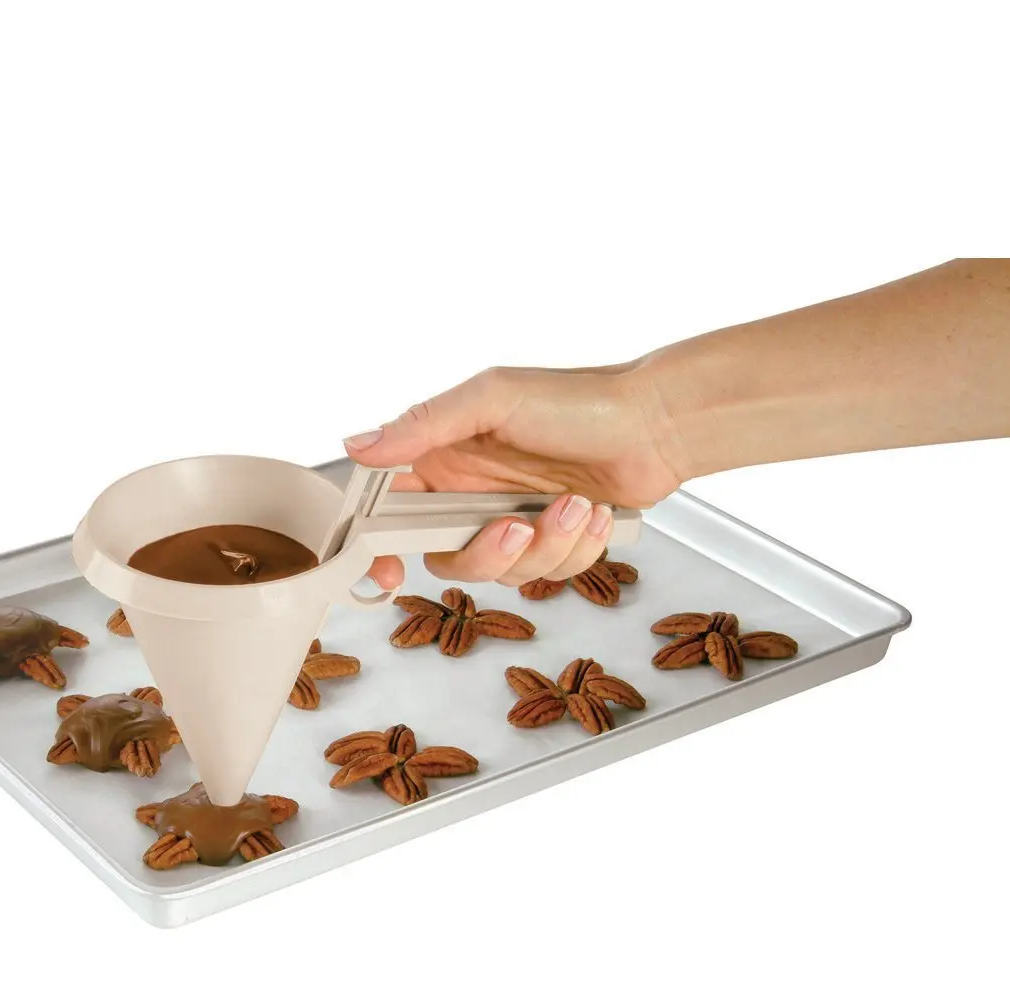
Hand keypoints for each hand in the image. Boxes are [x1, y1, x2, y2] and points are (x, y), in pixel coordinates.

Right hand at [345, 363, 685, 589]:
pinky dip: (575, 550)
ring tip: (575, 506)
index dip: (381, 545)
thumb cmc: (581, 399)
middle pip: (447, 557)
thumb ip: (424, 425)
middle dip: (486, 552)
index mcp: (446, 456)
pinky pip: (548, 574)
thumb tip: (359, 443)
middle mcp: (472, 494)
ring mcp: (512, 520)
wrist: (657, 423)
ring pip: (502, 573)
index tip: (387, 570)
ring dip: (545, 546)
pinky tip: (593, 514)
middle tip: (516, 526)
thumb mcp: (494, 398)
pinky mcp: (552, 542)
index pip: (392, 509)